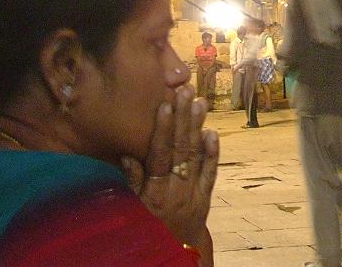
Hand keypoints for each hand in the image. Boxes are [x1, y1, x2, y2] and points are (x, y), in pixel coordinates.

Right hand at [122, 85, 219, 252]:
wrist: (171, 254)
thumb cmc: (146, 227)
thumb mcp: (132, 208)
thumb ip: (132, 183)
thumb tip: (128, 155)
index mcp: (155, 192)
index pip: (159, 154)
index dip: (162, 129)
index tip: (165, 104)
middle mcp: (176, 190)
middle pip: (180, 149)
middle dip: (183, 118)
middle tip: (186, 91)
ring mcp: (193, 193)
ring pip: (196, 156)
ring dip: (198, 128)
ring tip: (200, 102)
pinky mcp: (205, 198)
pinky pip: (211, 174)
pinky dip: (212, 153)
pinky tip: (212, 133)